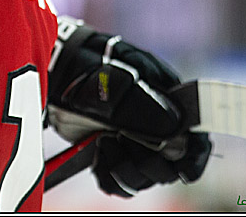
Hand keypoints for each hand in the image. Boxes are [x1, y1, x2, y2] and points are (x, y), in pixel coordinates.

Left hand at [47, 16, 211, 196]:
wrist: (50, 71)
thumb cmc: (82, 67)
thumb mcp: (110, 81)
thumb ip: (141, 103)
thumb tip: (175, 126)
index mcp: (165, 96)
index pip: (195, 131)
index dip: (194, 153)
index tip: (183, 170)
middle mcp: (154, 120)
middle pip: (172, 161)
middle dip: (150, 163)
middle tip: (122, 145)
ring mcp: (133, 137)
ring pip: (146, 175)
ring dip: (128, 170)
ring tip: (105, 147)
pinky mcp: (113, 151)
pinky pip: (122, 180)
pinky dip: (111, 177)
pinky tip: (99, 158)